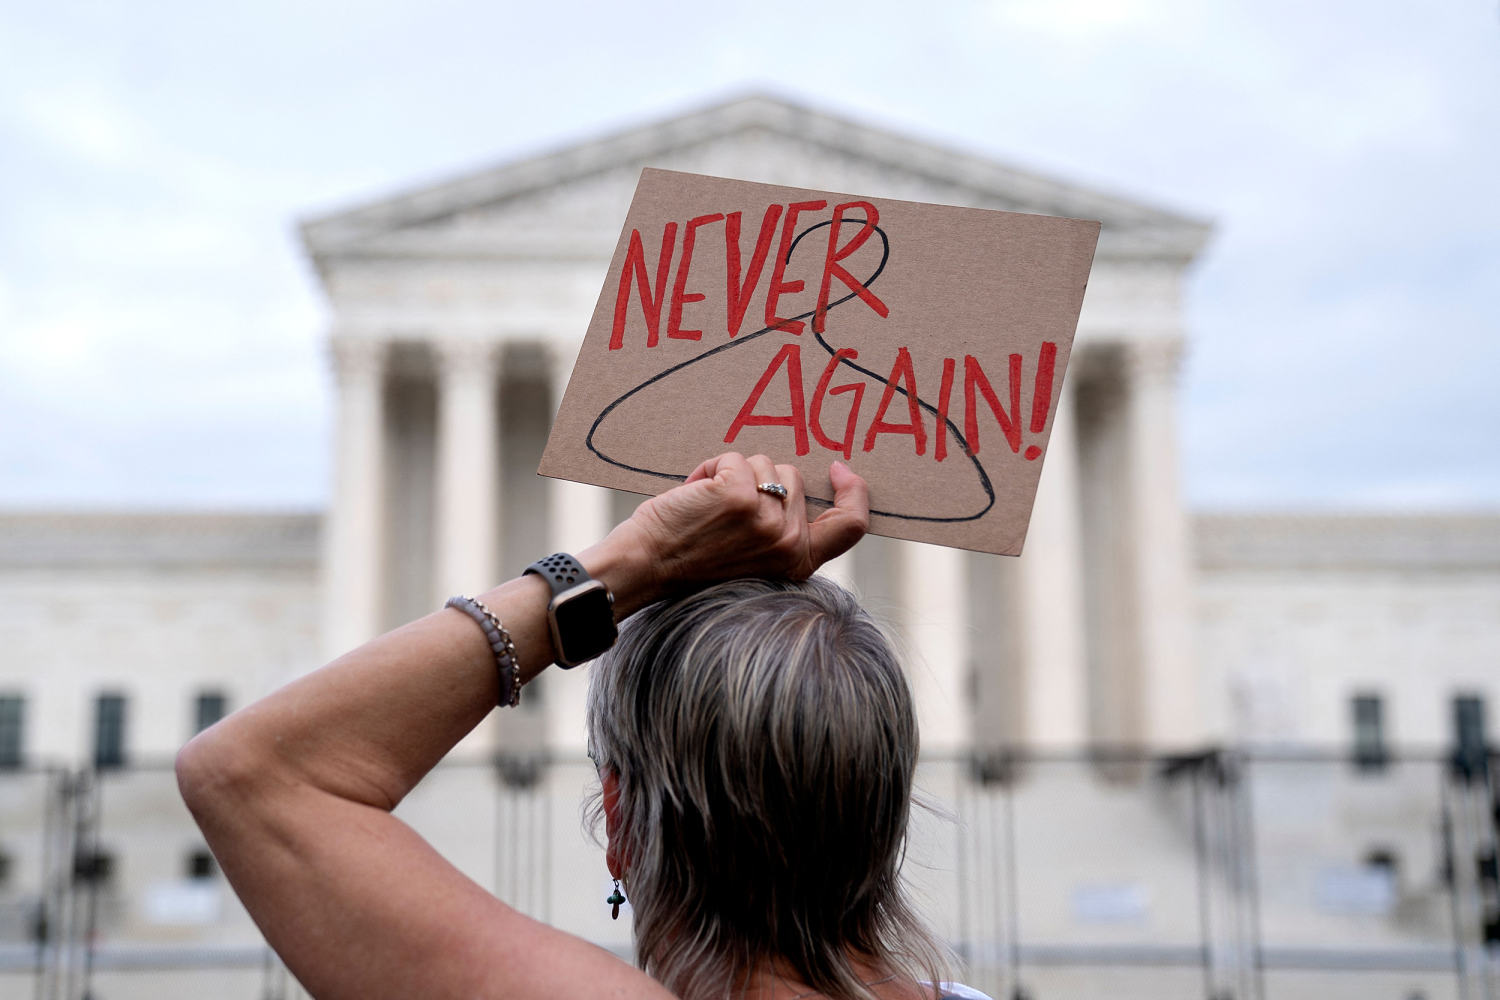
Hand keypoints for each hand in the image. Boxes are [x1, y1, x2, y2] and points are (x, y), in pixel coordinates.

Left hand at [585, 453, 868, 612]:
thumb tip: (793, 478)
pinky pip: (734, 458)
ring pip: (764, 463)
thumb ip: (781, 528)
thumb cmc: (691, 559)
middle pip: (794, 477)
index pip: (852, 525)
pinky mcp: (739, 496)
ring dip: (733, 473)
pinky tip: (693, 495)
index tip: (839, 468)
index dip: (854, 491)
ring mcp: (767, 520)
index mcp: (799, 562)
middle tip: (724, 510)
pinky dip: (710, 468)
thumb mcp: (753, 555)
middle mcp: (789, 544)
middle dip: (759, 480)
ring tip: (707, 505)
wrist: (646, 568)